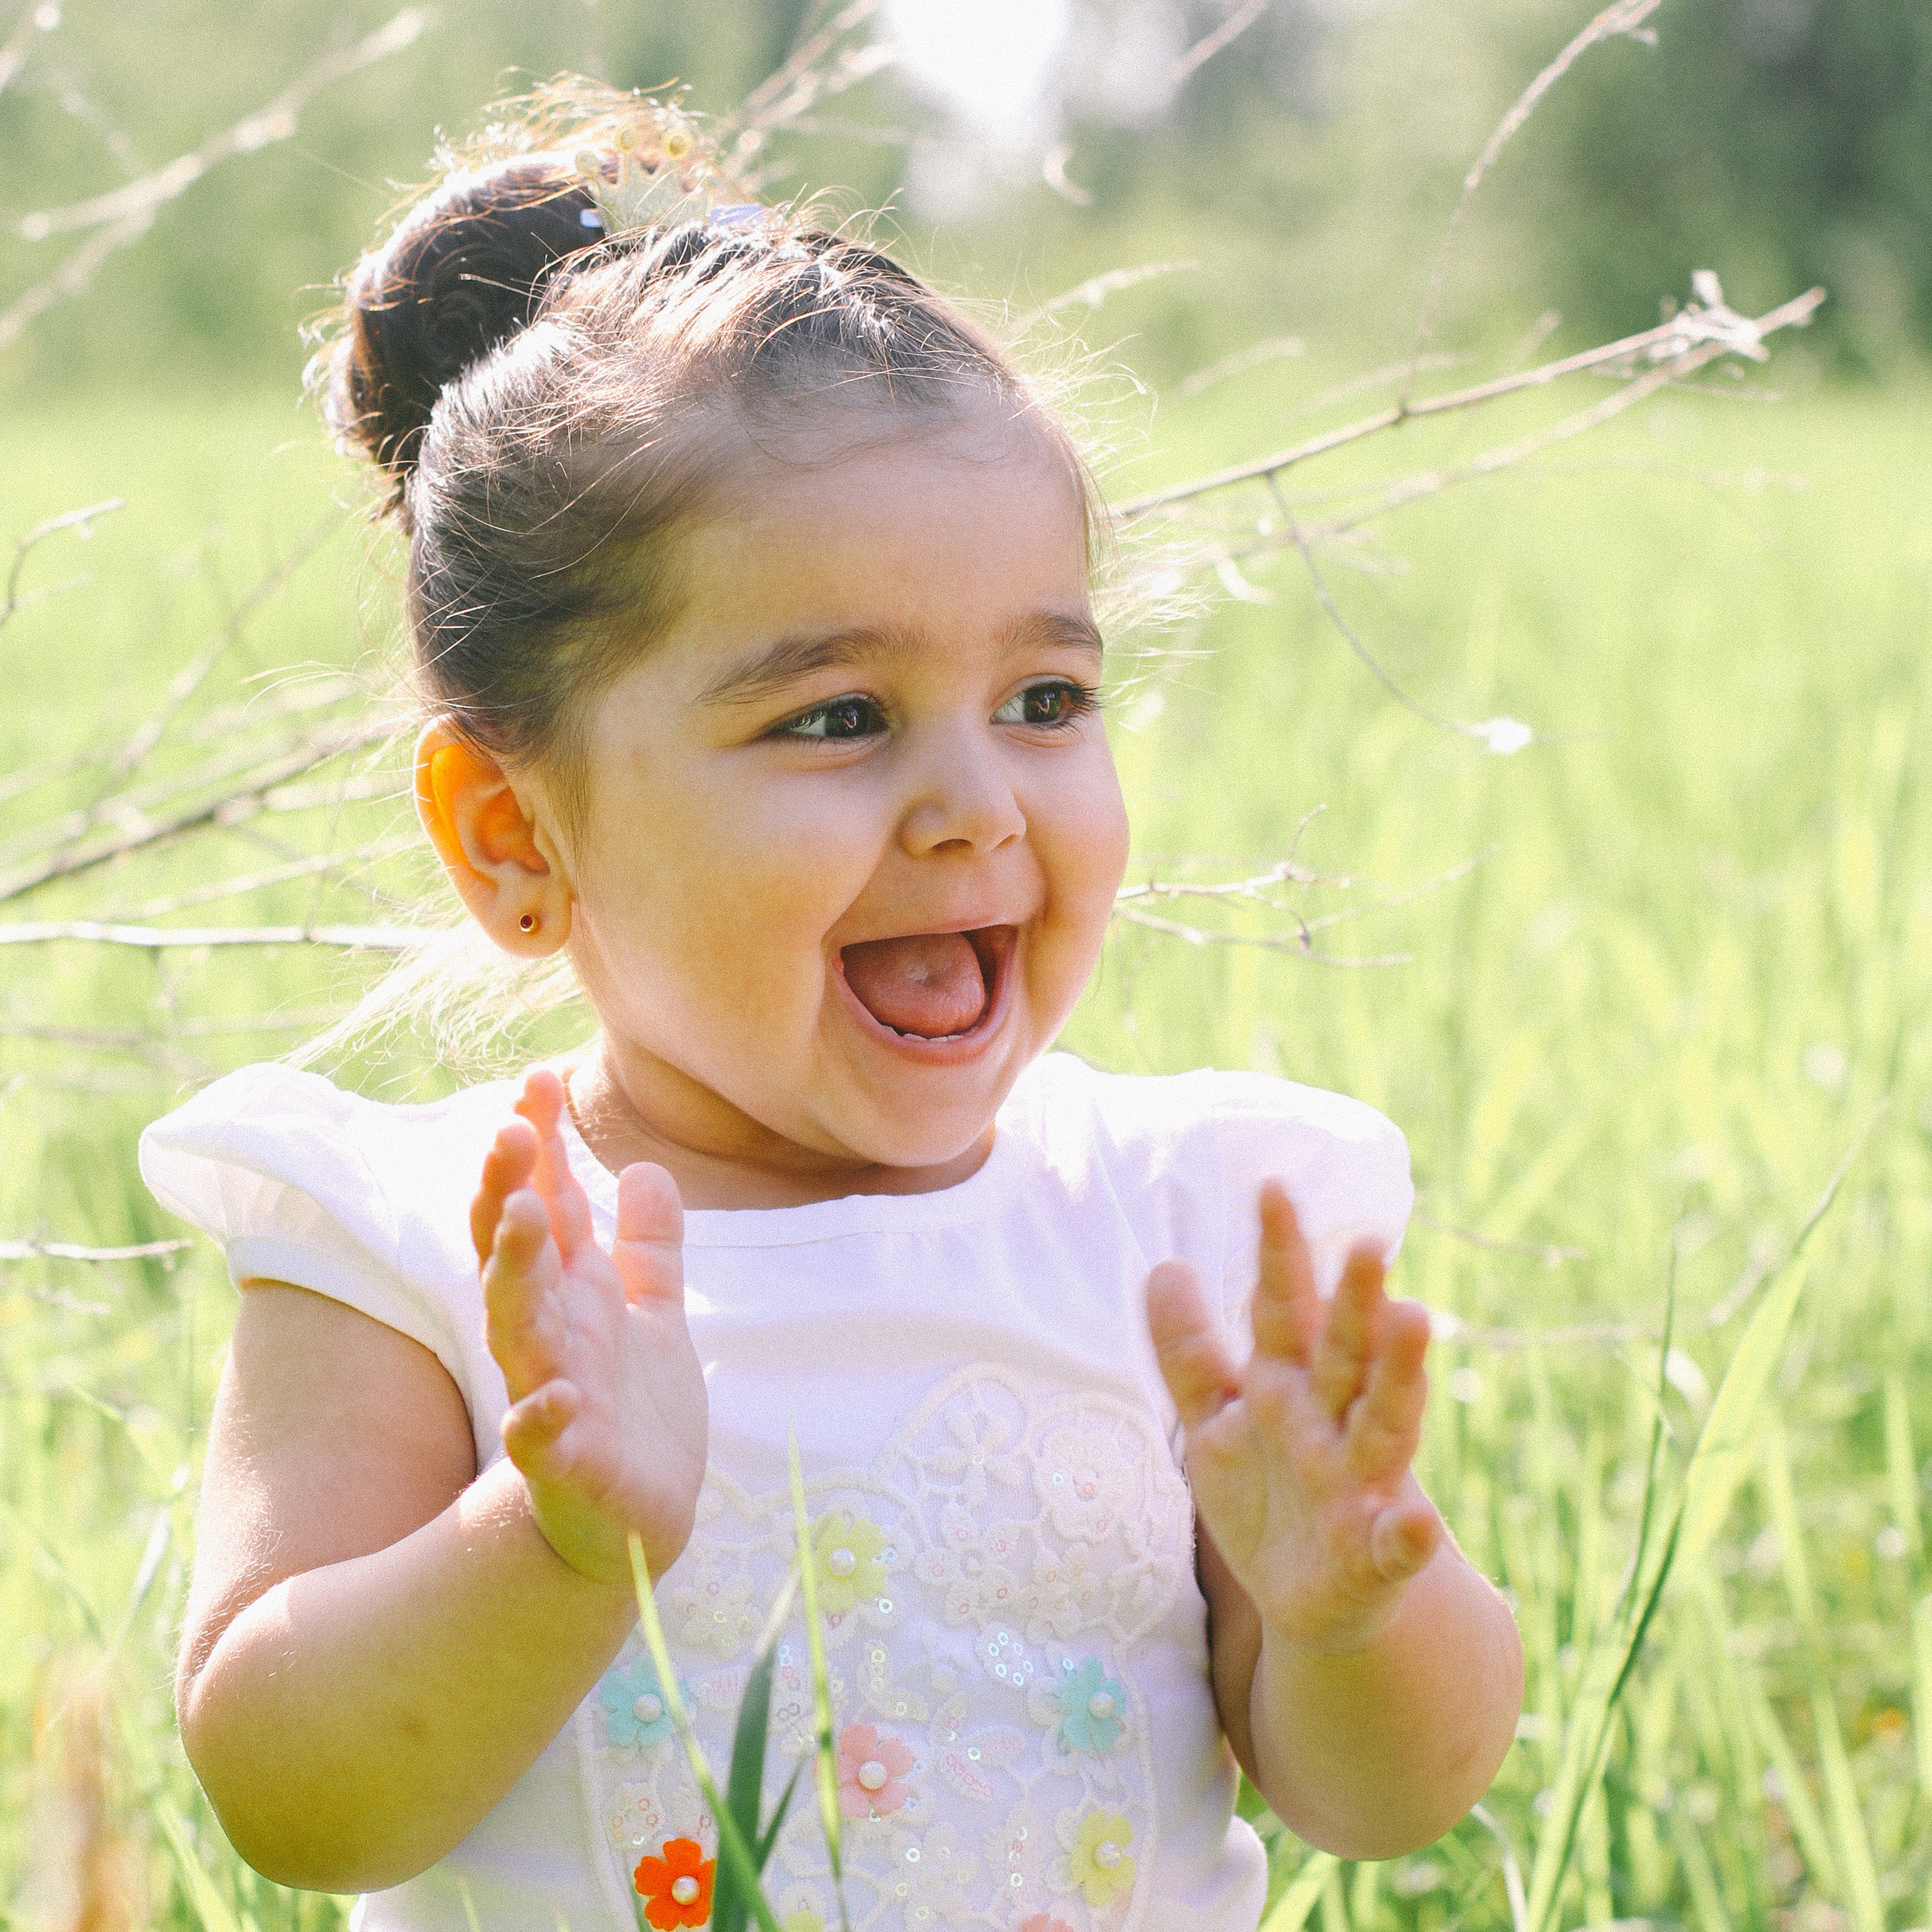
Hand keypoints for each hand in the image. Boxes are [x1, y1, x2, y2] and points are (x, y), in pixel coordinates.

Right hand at [471, 1069, 707, 1587]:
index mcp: (568, 1293)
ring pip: (516, 1327)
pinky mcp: (566, 1466)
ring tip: (522, 1213)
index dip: (535, 1145)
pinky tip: (554, 1399)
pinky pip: (543, 1440)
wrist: (636, 1519)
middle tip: (511, 1130)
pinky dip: (543, 1420)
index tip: (537, 1078)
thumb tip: (647, 1167)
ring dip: (513, 1271)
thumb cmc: (634, 1407)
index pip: (539, 1204)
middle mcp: (548, 1335)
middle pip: (513, 1252)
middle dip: (508, 1190)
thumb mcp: (650, 1311)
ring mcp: (550, 1395)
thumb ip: (647, 1245)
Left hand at [1148, 1181, 1441, 1654]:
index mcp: (1289, 1384)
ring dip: (1401, 1376)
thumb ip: (1190, 1352)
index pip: (1284, 1308)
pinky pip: (1396, 1544)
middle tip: (1366, 1242)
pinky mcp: (1377, 1553)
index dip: (1279, 1255)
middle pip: (1344, 1352)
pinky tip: (1417, 1524)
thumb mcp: (1215, 1420)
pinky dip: (1408, 1535)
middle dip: (1355, 1300)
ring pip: (1385, 1423)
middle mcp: (1332, 1420)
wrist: (1305, 1599)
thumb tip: (1163, 1266)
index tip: (1272, 1188)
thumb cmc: (1266, 1495)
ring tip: (1413, 1319)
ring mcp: (1361, 1485)